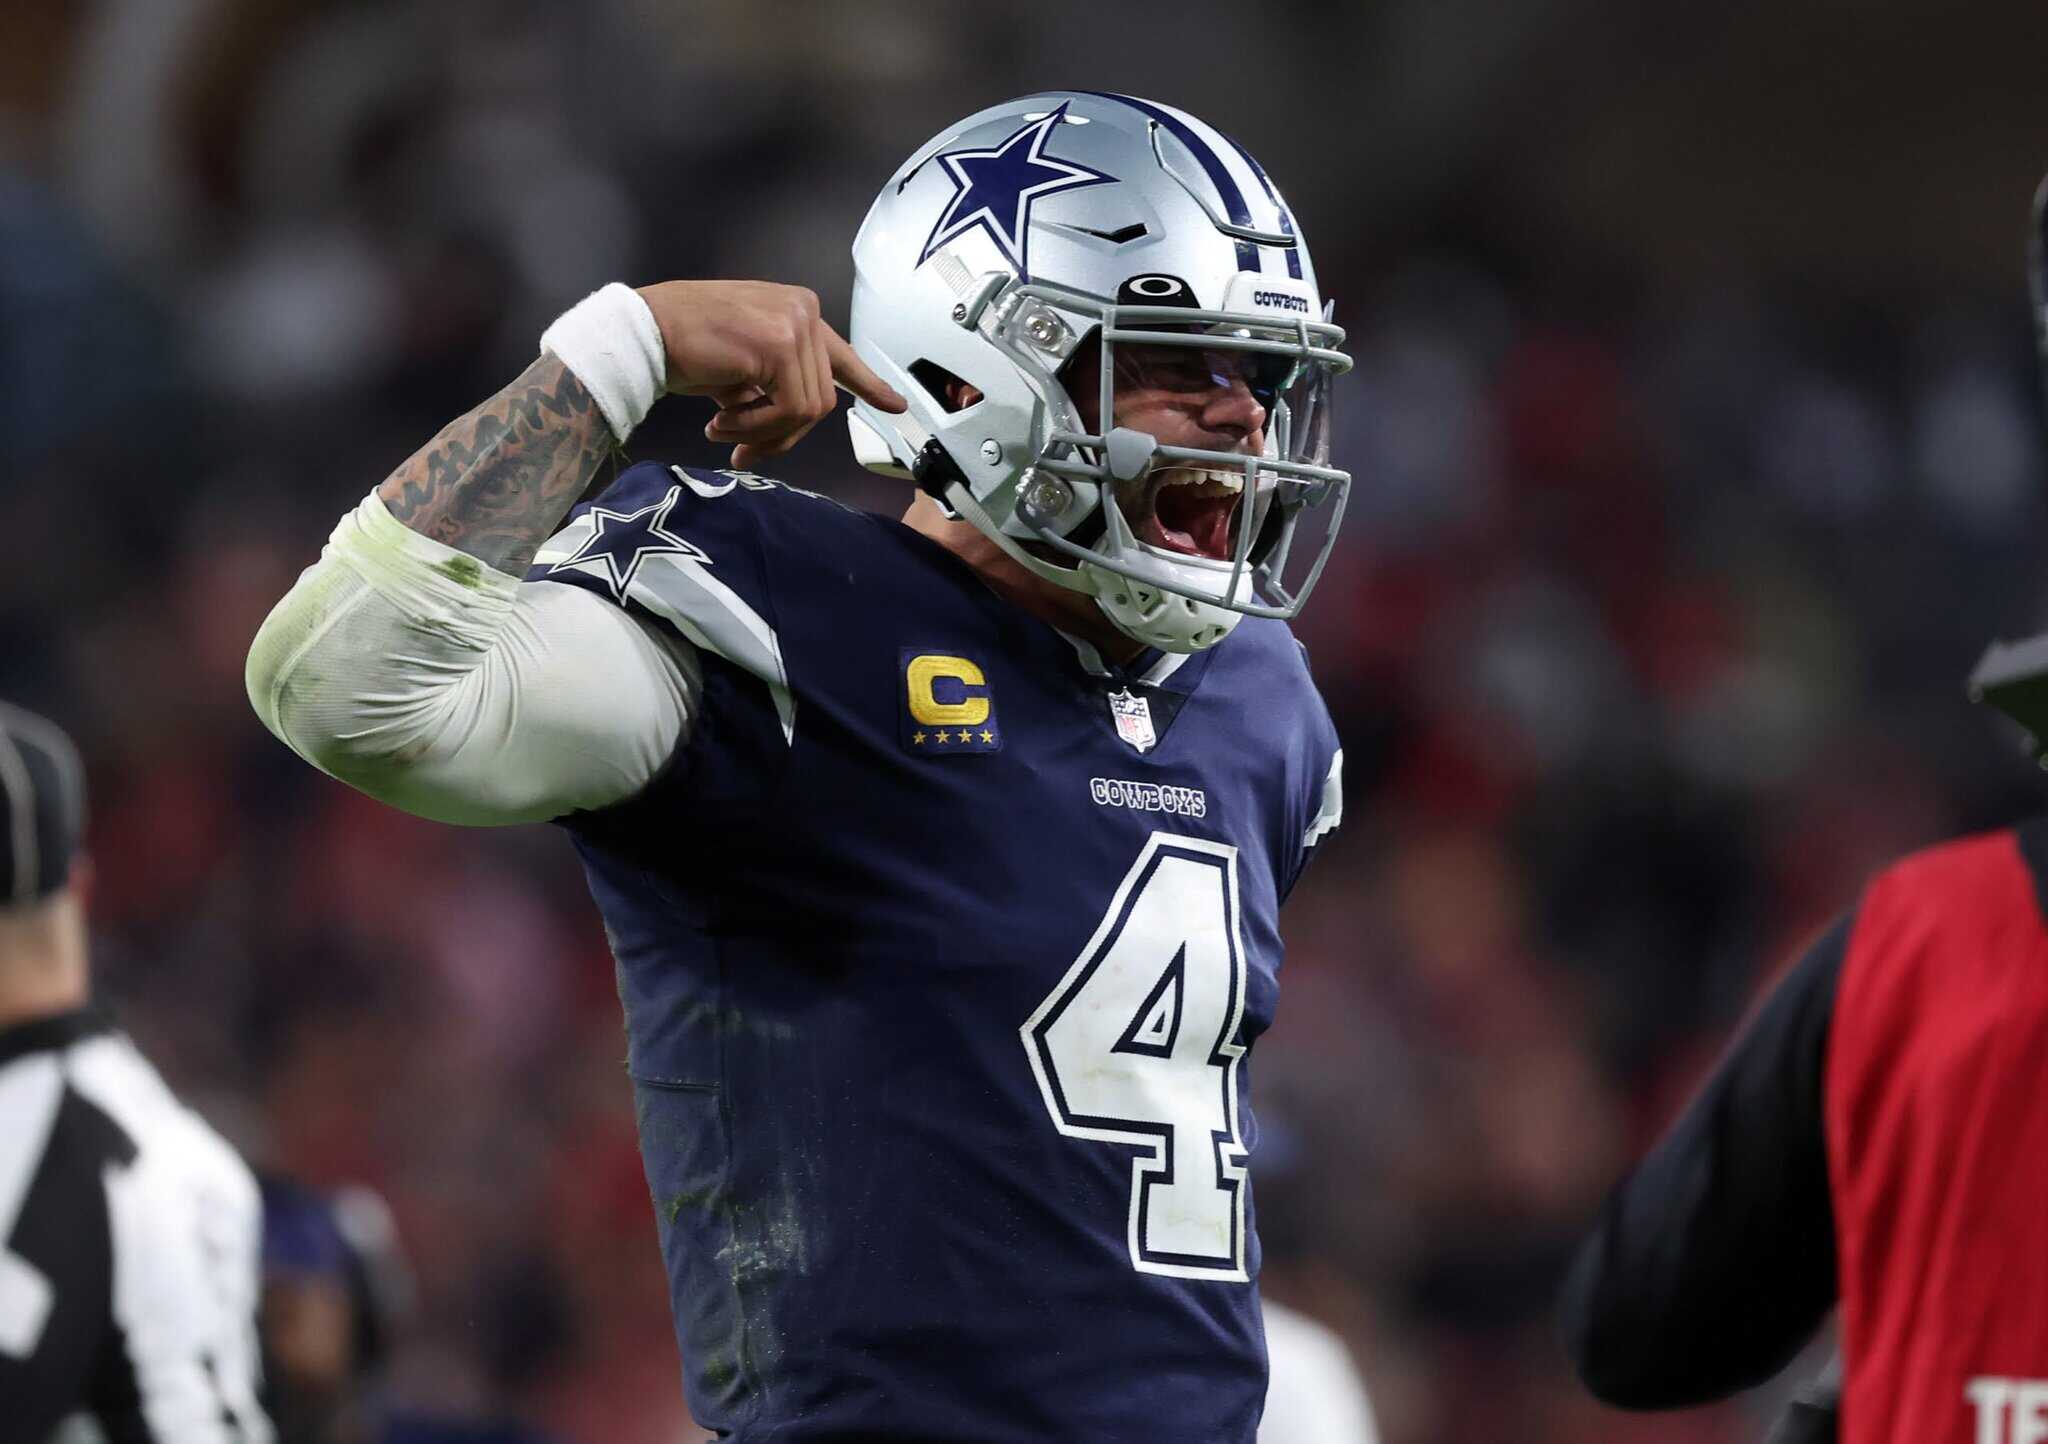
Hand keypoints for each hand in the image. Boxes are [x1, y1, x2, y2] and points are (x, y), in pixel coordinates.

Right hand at [635, 280, 907, 470]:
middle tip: (741, 450)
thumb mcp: (743, 366)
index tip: (895, 406)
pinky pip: (789, 411)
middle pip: (821, 398)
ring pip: (808, 410)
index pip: (841, 354)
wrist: (644, 333)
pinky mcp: (781, 345)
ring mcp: (795, 324)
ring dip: (762, 433)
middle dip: (781, 435)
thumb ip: (775, 385)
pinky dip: (754, 429)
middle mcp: (804, 310)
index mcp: (797, 310)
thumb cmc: (683, 348)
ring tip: (722, 430)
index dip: (868, 385)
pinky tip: (719, 421)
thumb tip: (796, 424)